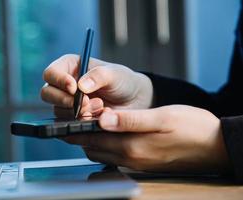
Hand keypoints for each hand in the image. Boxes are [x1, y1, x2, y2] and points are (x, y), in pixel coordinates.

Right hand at [41, 54, 152, 117]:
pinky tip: (99, 118)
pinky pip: (68, 125)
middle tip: (86, 103)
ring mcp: (67, 104)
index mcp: (69, 67)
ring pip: (59, 112)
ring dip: (79, 113)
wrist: (134, 102)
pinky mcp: (73, 120)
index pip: (51, 73)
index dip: (59, 80)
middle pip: (47, 94)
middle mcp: (63, 86)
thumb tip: (81, 86)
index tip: (74, 88)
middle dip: (66, 100)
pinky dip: (83, 124)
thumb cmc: (122, 81)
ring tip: (101, 107)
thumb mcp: (114, 74)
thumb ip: (98, 76)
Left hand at [64, 105, 229, 173]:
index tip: (64, 121)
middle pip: (94, 149)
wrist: (216, 146)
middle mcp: (131, 158)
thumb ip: (130, 120)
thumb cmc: (192, 128)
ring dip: (93, 141)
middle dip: (80, 136)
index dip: (76, 130)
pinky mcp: (144, 163)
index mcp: (132, 146)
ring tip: (89, 123)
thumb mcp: (162, 118)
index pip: (93, 140)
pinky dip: (106, 146)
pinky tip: (109, 133)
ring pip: (103, 154)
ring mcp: (138, 163)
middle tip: (73, 119)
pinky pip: (115, 156)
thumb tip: (103, 119)